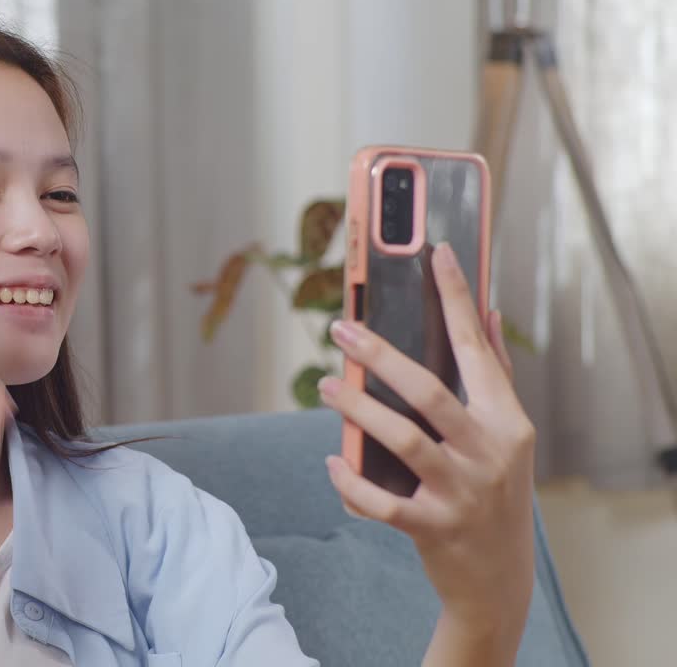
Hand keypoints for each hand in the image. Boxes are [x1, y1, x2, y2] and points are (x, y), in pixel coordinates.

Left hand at [319, 243, 535, 654]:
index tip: (435, 254)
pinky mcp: (433, 527)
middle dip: (381, 355)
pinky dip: (351, 480)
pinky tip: (331, 461)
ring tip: (327, 386)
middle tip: (341, 328)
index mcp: (506, 422)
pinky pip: (382, 501)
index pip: (476, 350)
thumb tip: (487, 311)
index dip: (456, 299)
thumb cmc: (494, 494)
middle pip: (429, 392)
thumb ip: (495, 376)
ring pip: (402, 440)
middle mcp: (489, 453)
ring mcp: (462, 491)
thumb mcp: (505, 436)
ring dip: (358, 409)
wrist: (497, 580)